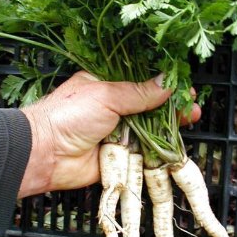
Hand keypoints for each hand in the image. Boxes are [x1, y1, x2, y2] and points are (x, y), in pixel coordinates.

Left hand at [18, 72, 200, 196]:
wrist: (45, 154)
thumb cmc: (69, 115)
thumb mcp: (106, 95)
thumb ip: (138, 92)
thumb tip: (166, 84)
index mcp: (105, 85)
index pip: (139, 80)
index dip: (161, 82)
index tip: (182, 83)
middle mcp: (113, 108)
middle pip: (149, 106)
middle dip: (171, 105)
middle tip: (191, 104)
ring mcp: (117, 133)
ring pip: (149, 129)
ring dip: (169, 126)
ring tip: (190, 119)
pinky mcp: (119, 156)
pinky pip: (143, 153)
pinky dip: (159, 150)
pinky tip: (175, 144)